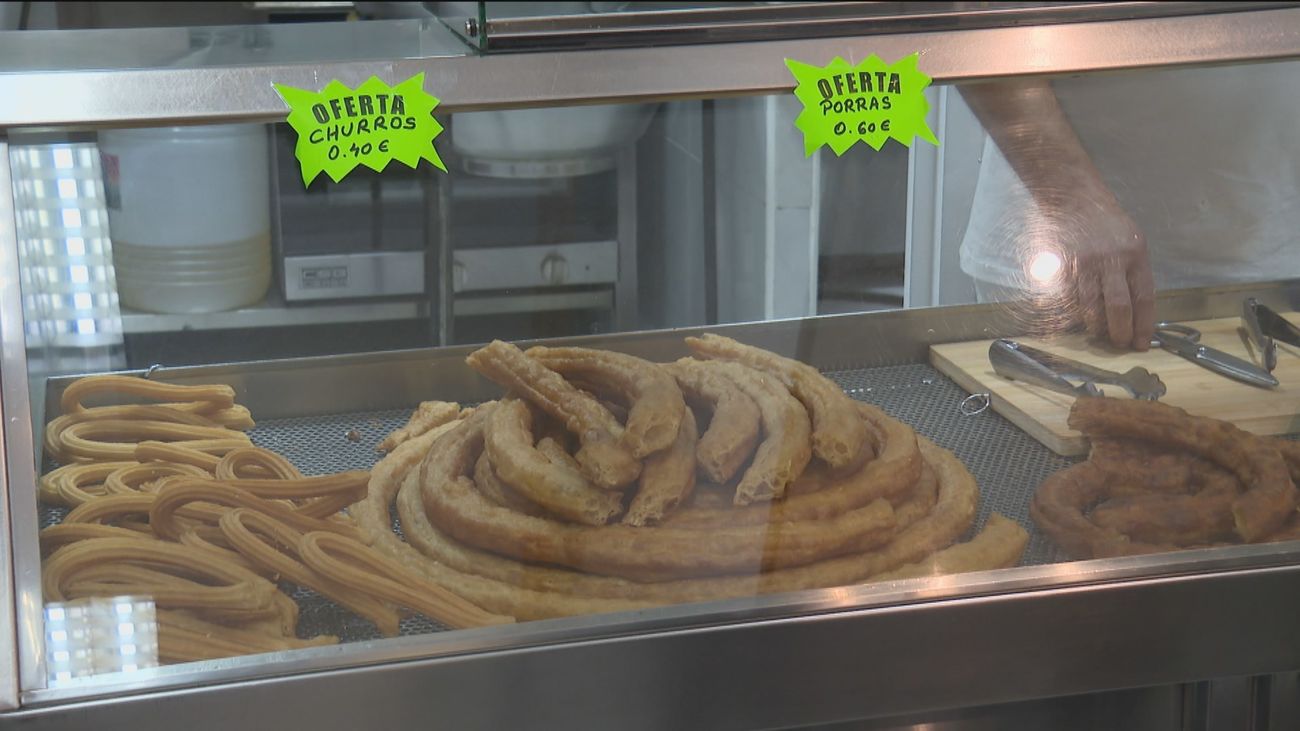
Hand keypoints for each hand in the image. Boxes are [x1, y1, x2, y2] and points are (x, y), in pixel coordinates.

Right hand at [959, 79, 1155, 350]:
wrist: (1072, 195)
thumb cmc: (1105, 219)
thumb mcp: (1130, 240)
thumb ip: (1132, 271)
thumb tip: (1135, 308)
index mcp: (1135, 253)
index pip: (1143, 296)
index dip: (1143, 324)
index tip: (1142, 343)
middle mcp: (1112, 259)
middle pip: (1118, 306)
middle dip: (1119, 331)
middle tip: (1119, 345)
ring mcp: (1085, 263)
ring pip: (1090, 305)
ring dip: (1094, 326)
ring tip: (1098, 334)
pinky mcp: (1064, 264)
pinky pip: (1069, 296)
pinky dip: (1073, 311)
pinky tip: (1077, 319)